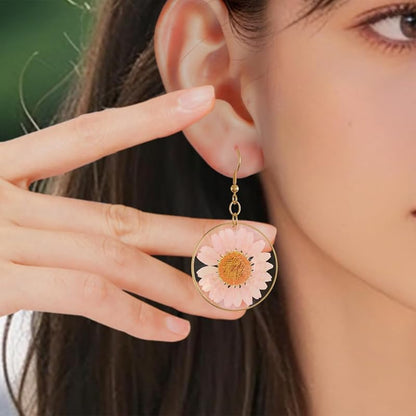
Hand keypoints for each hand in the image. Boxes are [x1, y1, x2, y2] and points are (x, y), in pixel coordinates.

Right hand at [0, 85, 276, 341]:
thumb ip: (36, 217)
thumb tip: (86, 233)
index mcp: (4, 169)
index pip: (87, 136)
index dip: (147, 119)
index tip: (201, 101)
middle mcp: (9, 199)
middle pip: (125, 215)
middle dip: (199, 232)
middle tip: (262, 238)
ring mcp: (6, 239)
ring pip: (118, 257)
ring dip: (182, 283)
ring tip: (234, 298)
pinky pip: (86, 296)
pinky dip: (136, 314)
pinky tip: (177, 329)